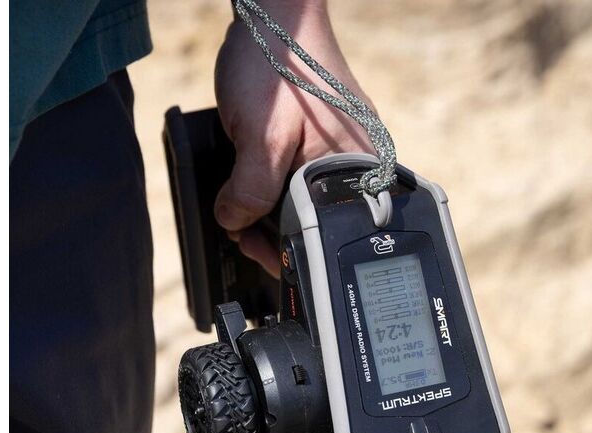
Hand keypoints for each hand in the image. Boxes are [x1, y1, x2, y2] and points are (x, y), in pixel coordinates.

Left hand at [214, 0, 374, 275]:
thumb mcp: (260, 137)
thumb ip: (250, 191)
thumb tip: (235, 224)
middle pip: (315, 219)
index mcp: (356, 168)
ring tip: (239, 207)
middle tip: (240, 228)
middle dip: (273, 230)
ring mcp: (339, 150)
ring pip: (303, 199)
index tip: (254, 250)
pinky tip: (251, 182)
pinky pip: (298, 176)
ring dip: (268, 208)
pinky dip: (271, 185)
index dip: (286, 249)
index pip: (326, 232)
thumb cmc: (276, 67)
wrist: (274, 14)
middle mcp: (355, 163)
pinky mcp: (322, 140)